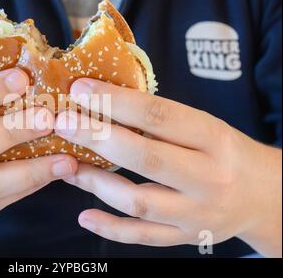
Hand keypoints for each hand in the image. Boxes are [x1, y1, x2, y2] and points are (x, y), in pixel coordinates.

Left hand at [55, 78, 281, 256]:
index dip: (115, 101)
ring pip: (138, 201)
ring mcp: (196, 212)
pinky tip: (84, 216)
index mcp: (213, 138)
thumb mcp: (204, 126)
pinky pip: (143, 236)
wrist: (264, 195)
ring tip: (67, 166)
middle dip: (97, 137)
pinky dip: (110, 228)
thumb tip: (102, 102)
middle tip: (63, 122)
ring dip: (96, 183)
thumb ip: (161, 120)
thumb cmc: (224, 152)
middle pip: (145, 157)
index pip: (158, 116)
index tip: (80, 89)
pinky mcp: (185, 236)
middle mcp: (208, 177)